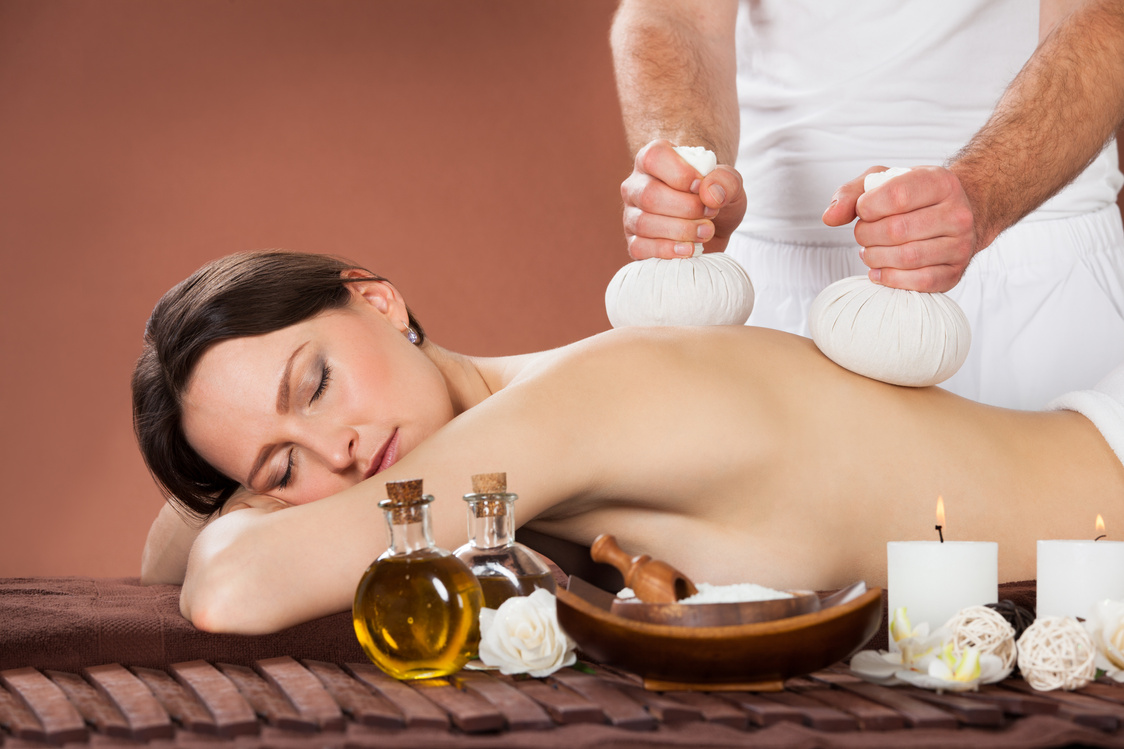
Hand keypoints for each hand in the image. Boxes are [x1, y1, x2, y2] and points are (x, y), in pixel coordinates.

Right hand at [620, 139, 746, 258]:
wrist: (714, 227)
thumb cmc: (716, 198)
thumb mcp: (730, 184)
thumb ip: (726, 180)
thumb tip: (710, 194)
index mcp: (653, 159)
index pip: (654, 157)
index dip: (681, 174)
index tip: (702, 187)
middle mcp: (636, 185)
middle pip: (649, 194)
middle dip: (686, 208)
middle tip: (710, 213)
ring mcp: (631, 215)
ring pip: (644, 223)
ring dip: (681, 230)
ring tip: (705, 232)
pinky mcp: (633, 242)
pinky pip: (639, 247)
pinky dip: (666, 251)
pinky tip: (688, 249)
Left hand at [822, 165, 977, 291]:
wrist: (953, 215)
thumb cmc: (913, 197)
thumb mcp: (883, 182)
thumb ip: (851, 194)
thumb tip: (830, 217)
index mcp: (941, 182)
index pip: (896, 196)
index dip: (867, 207)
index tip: (863, 210)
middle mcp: (957, 213)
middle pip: (896, 230)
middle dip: (866, 235)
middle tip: (863, 234)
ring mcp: (961, 245)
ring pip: (906, 258)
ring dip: (875, 257)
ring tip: (869, 251)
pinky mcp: (955, 272)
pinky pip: (919, 282)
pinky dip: (890, 278)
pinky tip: (879, 270)